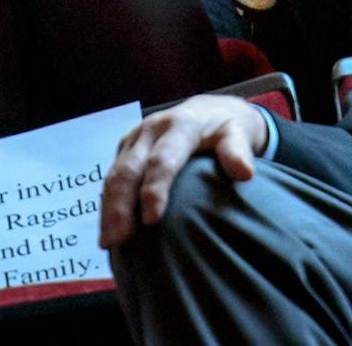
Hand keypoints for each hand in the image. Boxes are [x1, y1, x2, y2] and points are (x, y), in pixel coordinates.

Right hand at [99, 95, 266, 248]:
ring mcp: (134, 140)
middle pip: (129, 169)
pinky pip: (112, 179)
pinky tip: (108, 232)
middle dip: (121, 204)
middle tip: (120, 238)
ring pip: (115, 175)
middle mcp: (150, 130)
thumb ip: (238, 150)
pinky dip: (108, 206)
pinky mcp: (125, 150)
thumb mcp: (238, 132)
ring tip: (109, 242)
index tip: (152, 220)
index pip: (162, 159)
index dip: (154, 189)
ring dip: (108, 209)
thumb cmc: (225, 128)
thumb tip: (244, 173)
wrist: (208, 110)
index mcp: (179, 125)